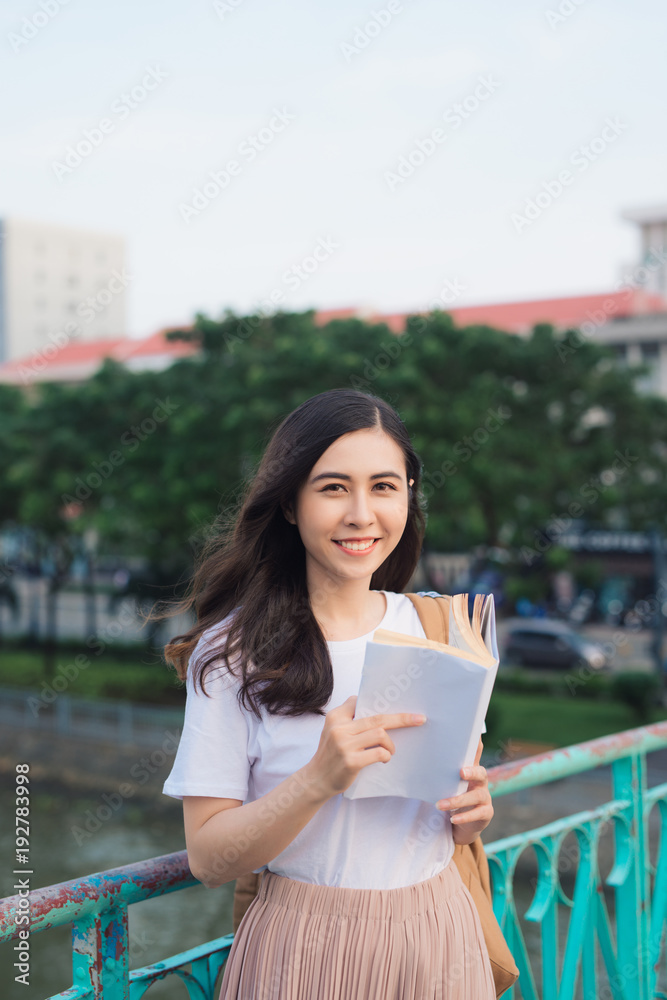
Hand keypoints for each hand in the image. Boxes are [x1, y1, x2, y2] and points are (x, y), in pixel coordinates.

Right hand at [304, 695, 425, 799]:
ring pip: (380, 734)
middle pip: (378, 718)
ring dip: (390, 744)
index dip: (381, 704)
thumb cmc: (330, 754)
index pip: (361, 702)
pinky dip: (386, 756)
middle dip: (402, 718)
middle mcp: (339, 728)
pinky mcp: (351, 761)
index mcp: (336, 717)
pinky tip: (384, 760)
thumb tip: (374, 706)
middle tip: (419, 719)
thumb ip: (348, 718)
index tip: (398, 706)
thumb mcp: (332, 730)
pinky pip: (379, 753)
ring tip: (389, 751)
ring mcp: (345, 745)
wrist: (316, 780)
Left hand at [435, 739, 492, 844]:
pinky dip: (465, 816)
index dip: (475, 741)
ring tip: (439, 805)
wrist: (462, 821)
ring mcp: (485, 797)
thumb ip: (439, 767)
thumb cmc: (452, 794)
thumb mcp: (447, 780)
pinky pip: (478, 814)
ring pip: (475, 796)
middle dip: (472, 771)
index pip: (475, 752)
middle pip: (481, 772)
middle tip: (461, 772)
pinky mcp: (486, 813)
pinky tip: (452, 819)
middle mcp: (481, 780)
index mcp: (471, 768)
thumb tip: (420, 748)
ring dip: (457, 800)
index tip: (473, 731)